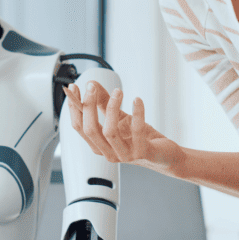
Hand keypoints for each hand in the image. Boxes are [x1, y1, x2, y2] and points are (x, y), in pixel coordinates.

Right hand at [62, 82, 182, 172]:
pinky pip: (137, 131)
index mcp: (99, 145)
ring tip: (118, 91)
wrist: (164, 155)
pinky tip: (137, 100)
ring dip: (112, 108)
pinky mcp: (141, 152)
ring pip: (109, 132)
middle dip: (88, 105)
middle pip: (89, 130)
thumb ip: (104, 103)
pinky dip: (137, 113)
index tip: (74, 88)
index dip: (74, 107)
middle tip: (92, 87)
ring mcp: (124, 155)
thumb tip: (92, 84)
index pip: (79, 127)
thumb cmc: (140, 138)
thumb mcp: (119, 117)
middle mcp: (108, 153)